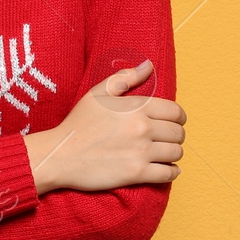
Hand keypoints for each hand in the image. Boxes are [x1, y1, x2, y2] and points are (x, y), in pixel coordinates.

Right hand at [23, 59, 184, 195]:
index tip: (176, 122)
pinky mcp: (137, 173)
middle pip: (178, 133)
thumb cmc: (78, 123)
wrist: (60, 155)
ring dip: (174, 153)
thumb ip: (125, 77)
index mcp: (136, 107)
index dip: (179, 117)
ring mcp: (140, 152)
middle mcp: (142, 128)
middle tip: (169, 138)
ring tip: (166, 153)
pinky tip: (168, 169)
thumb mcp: (98, 93)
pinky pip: (168, 173)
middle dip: (177, 135)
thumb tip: (148, 65)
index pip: (175, 111)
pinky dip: (172, 172)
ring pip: (176, 152)